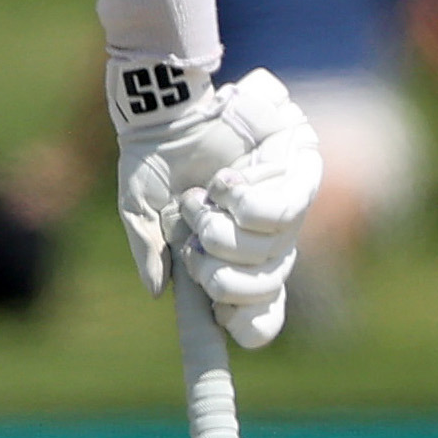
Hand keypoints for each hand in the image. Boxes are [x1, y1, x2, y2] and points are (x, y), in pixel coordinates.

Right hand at [117, 65, 321, 349]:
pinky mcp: (297, 178)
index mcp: (230, 254)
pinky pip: (281, 215)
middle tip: (192, 251)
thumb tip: (160, 293)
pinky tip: (223, 182)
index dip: (252, 323)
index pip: (261, 306)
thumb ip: (150, 252)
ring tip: (199, 198)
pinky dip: (242, 203)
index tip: (225, 322)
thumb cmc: (152, 160)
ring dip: (219, 231)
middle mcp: (262, 239)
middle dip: (219, 279)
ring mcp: (282, 212)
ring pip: (271, 255)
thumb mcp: (140, 213)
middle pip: (268, 290)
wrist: (167, 114)